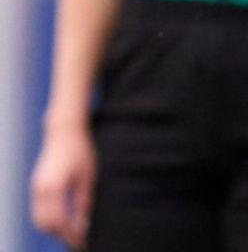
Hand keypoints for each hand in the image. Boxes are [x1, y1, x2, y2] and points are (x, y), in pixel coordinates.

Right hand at [29, 125, 94, 248]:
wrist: (63, 132)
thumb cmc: (80, 151)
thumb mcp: (87, 177)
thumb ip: (83, 202)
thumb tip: (82, 226)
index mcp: (54, 187)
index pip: (58, 221)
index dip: (69, 234)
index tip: (81, 241)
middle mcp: (40, 190)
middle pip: (45, 224)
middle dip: (60, 235)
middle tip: (77, 240)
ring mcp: (35, 188)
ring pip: (39, 219)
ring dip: (53, 229)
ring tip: (72, 232)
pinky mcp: (36, 186)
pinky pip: (38, 210)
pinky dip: (49, 219)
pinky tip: (64, 220)